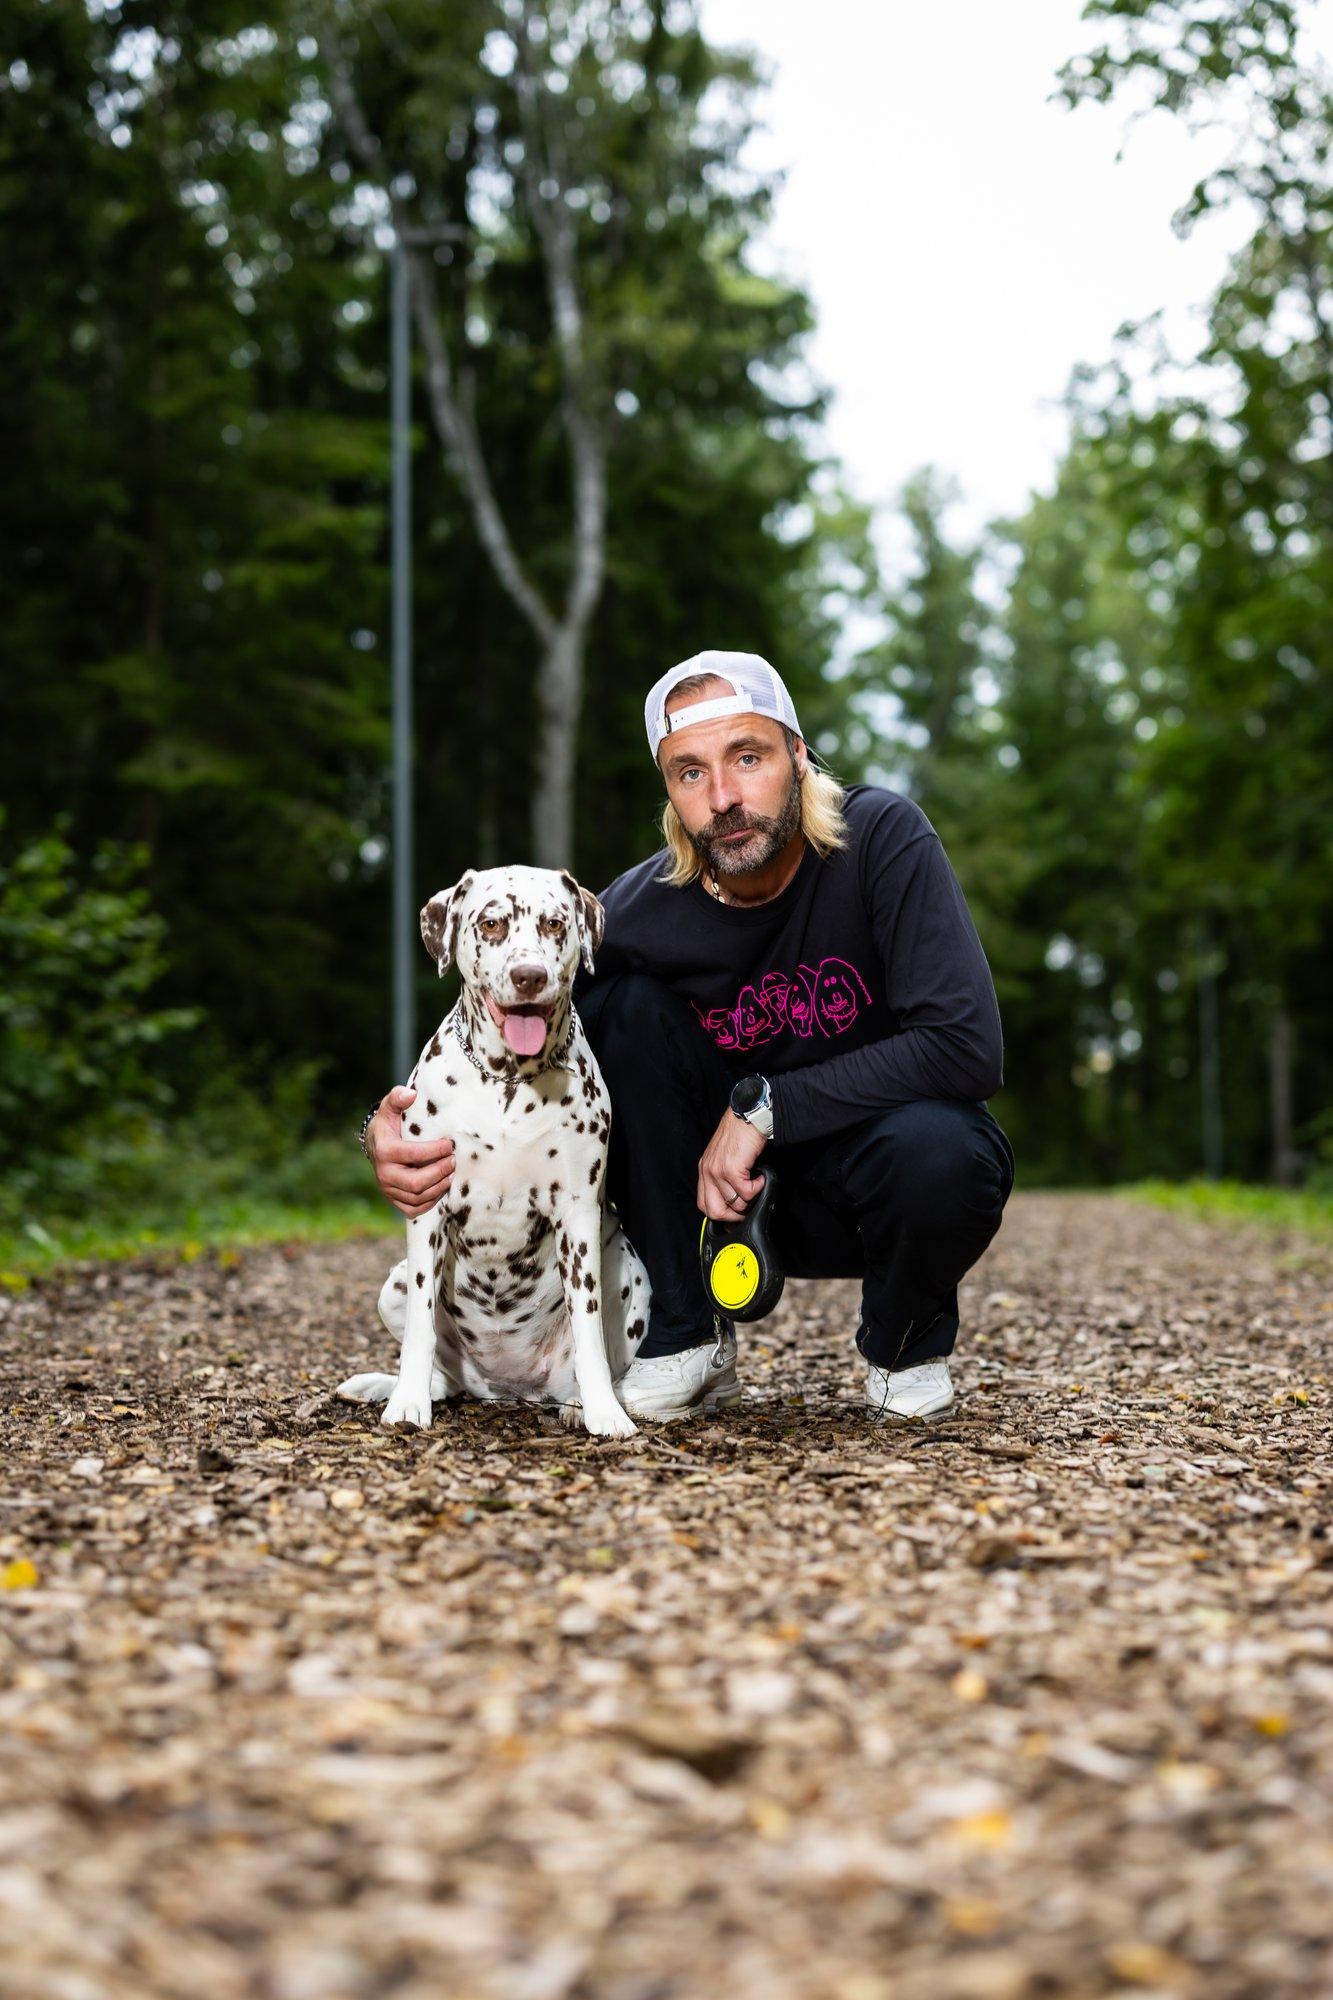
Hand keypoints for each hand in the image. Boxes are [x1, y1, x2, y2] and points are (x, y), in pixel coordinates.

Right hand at [367, 1086, 454, 1219]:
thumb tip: (411, 1094)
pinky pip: (414, 1209)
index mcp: (384, 1152)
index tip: (449, 1144)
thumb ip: (398, 1097)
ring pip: (418, 1197)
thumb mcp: (389, 1107)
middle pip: (416, 1183)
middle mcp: (384, 1174)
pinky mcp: (393, 1200)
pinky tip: (441, 1187)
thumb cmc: (388, 1125)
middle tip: (453, 1161)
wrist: (375, 1144)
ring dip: (439, 1187)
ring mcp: (388, 1189)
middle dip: (440, 1172)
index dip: (436, 1151)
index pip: (414, 1155)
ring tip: (451, 1173)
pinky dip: (430, 1201)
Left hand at [697, 1109, 765, 1222]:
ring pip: (734, 1204)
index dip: (721, 1214)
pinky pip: (746, 1193)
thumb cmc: (741, 1133)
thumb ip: (724, 1176)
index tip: (735, 1214)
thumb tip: (734, 1198)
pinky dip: (758, 1188)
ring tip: (757, 1184)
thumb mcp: (724, 1156)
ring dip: (751, 1199)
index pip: (704, 1204)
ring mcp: (717, 1171)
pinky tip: (761, 1177)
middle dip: (733, 1216)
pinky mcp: (731, 1169)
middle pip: (714, 1211)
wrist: (748, 1115)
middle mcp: (707, 1171)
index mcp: (704, 1169)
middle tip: (748, 1208)